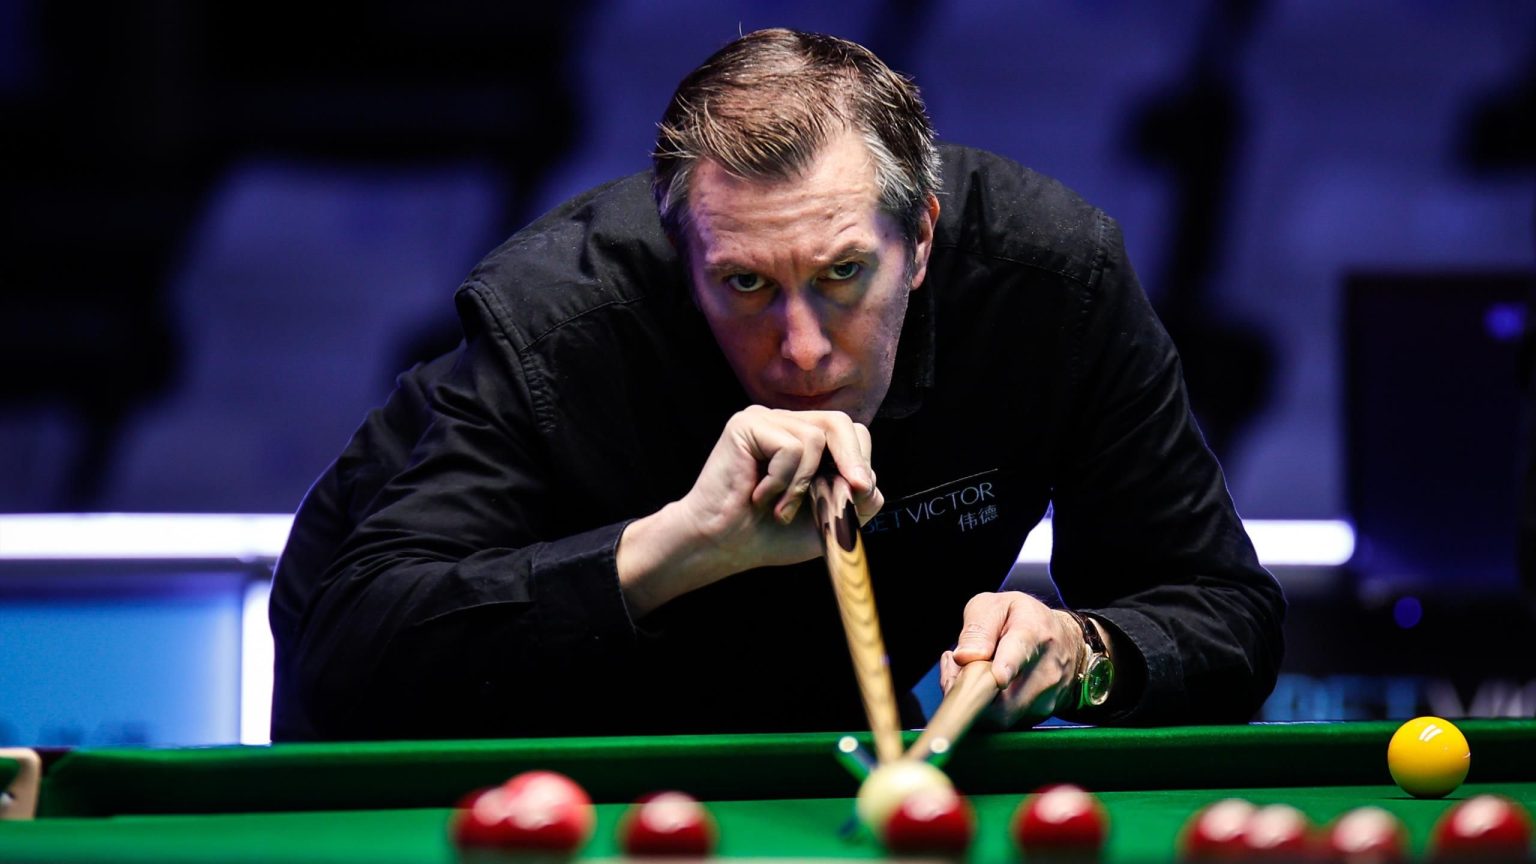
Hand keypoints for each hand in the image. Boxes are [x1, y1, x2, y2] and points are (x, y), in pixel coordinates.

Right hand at [617, 406, 881, 616]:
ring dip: (804, 483)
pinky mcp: (746, 425)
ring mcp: (765, 420)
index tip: (861, 493)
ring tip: (780, 508)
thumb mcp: (826, 520)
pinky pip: (789, 447)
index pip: (850, 432)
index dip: (860, 460)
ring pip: (815, 437)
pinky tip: (759, 496)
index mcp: (804, 439)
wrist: (723, 547)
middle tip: (855, 490)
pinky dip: (782, 480)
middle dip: (853, 460)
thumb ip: (855, 502)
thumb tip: (871, 484)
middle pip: (839, 422)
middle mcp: (785, 422)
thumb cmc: (769, 535)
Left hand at [938, 592, 1082, 726]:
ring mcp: (1046, 697)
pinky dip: (983, 710)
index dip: (1007, 666)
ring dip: (973, 702)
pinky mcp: (1039, 716)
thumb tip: (965, 656)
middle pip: (1006, 697)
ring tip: (966, 673)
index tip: (999, 677)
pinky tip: (980, 687)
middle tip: (953, 668)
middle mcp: (1046, 669)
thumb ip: (978, 627)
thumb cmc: (1022, 620)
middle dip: (970, 692)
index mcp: (1033, 632)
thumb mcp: (997, 606)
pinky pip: (1004, 722)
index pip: (1021, 652)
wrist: (1066, 642)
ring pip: (1001, 716)